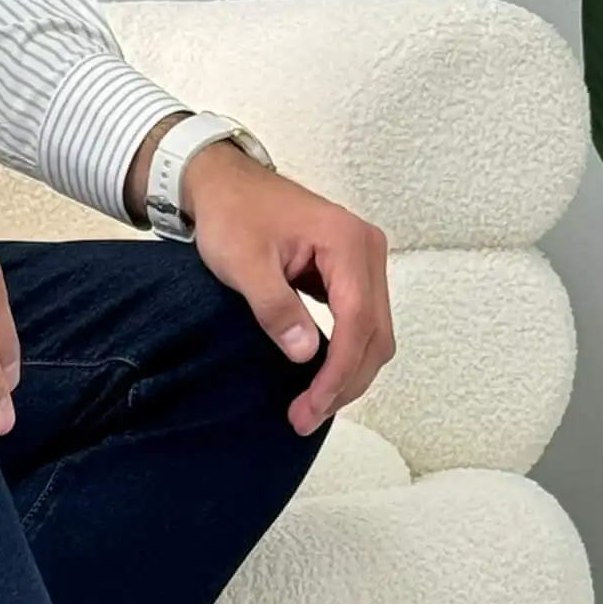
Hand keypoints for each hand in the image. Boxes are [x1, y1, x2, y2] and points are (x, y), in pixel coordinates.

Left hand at [180, 140, 394, 436]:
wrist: (227, 185)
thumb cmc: (233, 214)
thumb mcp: (244, 263)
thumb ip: (275, 306)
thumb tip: (306, 353)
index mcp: (347, 242)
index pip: (357, 321)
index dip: (337, 372)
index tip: (310, 406)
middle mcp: (368, 250)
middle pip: (375, 335)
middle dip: (345, 383)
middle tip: (305, 418)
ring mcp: (365, 262)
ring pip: (374, 335)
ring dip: (348, 375)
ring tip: (311, 407)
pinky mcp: (353, 274)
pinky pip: (362, 325)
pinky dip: (345, 356)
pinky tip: (319, 379)